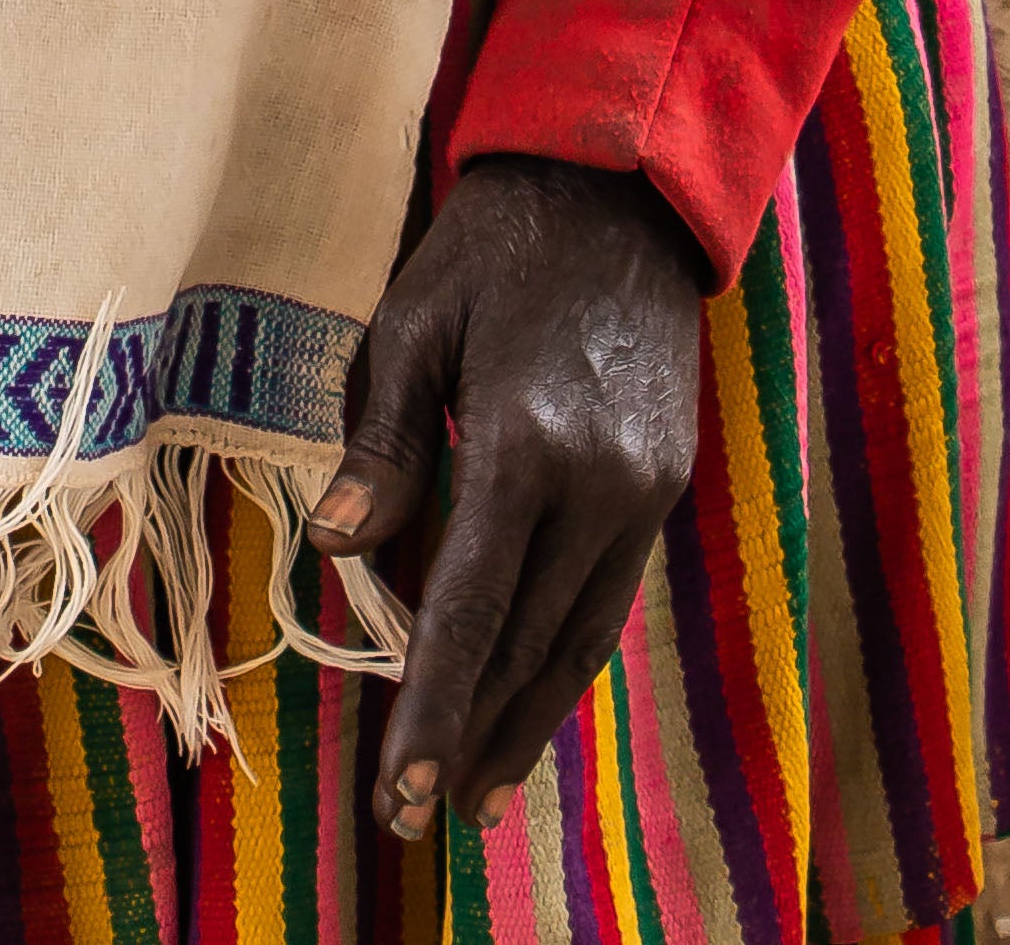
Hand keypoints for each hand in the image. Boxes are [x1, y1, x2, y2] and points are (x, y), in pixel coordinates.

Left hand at [306, 155, 701, 836]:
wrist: (619, 190)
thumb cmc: (492, 251)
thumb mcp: (411, 325)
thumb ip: (381, 443)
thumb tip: (343, 545)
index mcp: (525, 442)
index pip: (471, 610)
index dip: (434, 709)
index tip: (402, 791)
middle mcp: (601, 481)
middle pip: (533, 645)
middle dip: (476, 738)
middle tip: (422, 818)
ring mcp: (645, 485)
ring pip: (583, 634)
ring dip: (530, 718)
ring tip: (481, 789)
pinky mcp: (666, 480)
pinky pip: (609, 592)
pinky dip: (565, 654)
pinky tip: (529, 695)